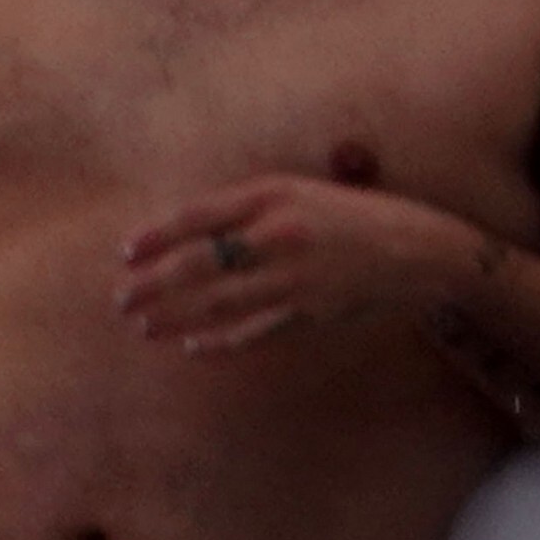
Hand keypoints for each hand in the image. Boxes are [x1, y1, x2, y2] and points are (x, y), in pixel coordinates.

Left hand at [116, 174, 470, 352]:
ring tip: (142, 326)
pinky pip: (255, 332)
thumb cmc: (352, 215)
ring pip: (219, 302)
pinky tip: (192, 348)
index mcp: (276, 195)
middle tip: (120, 299)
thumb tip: (188, 230)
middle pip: (200, 263)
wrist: (420, 248)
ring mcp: (296, 276)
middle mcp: (282, 233)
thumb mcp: (302, 192)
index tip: (124, 253)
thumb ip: (249, 207)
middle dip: (153, 284)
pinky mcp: (310, 311)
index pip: (200, 217)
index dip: (157, 236)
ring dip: (175, 316)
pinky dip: (221, 343)